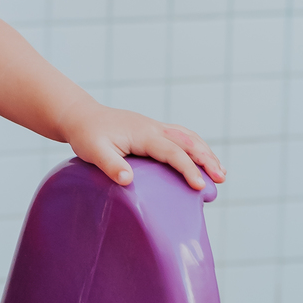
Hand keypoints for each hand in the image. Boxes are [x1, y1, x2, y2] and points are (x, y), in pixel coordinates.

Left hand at [62, 109, 225, 191]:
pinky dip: (195, 148)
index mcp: (144, 133)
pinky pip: (180, 137)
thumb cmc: (86, 135)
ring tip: (220, 172)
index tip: (199, 186)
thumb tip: (127, 180)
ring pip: (188, 137)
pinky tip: (201, 160)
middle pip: (188, 141)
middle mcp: (154, 128)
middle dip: (207, 159)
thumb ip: (110, 165)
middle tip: (222, 178)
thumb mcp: (93, 151)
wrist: (80, 116)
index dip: (188, 168)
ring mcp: (155, 128)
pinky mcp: (152, 132)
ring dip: (205, 152)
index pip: (173, 152)